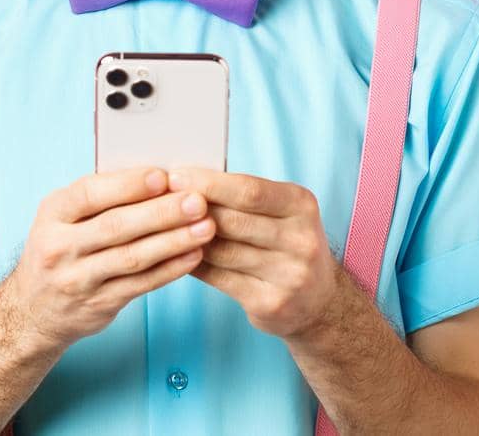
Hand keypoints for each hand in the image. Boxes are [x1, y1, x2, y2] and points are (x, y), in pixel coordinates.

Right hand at [0, 165, 216, 353]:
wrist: (34, 311)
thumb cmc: (61, 248)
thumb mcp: (63, 217)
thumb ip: (100, 198)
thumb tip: (157, 174)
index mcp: (52, 213)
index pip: (90, 194)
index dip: (128, 185)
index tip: (163, 176)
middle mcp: (59, 247)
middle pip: (116, 227)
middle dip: (161, 212)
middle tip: (197, 201)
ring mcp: (78, 280)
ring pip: (133, 258)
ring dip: (174, 241)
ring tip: (206, 227)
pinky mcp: (99, 305)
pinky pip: (141, 284)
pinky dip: (171, 269)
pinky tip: (194, 255)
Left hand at [165, 166, 343, 339]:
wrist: (318, 300)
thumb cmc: (287, 243)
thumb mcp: (282, 211)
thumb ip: (244, 197)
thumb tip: (188, 180)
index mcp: (302, 205)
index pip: (249, 190)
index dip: (209, 183)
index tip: (175, 176)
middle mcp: (301, 239)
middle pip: (233, 221)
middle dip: (192, 209)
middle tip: (159, 200)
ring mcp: (288, 275)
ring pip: (223, 251)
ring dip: (188, 238)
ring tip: (162, 226)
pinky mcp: (270, 303)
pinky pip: (220, 278)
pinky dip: (194, 264)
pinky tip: (177, 253)